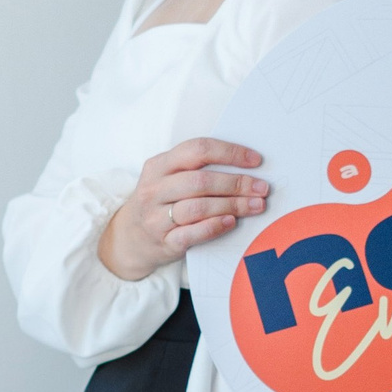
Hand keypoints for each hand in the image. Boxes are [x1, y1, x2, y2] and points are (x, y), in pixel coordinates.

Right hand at [98, 139, 268, 282]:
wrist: (129, 238)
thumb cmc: (160, 203)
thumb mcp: (167, 178)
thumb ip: (196, 169)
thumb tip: (245, 167)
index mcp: (158, 165)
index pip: (197, 150)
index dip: (230, 153)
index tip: (256, 160)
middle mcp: (154, 189)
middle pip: (201, 181)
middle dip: (236, 183)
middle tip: (262, 188)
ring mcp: (156, 217)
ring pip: (198, 207)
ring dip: (232, 205)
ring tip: (256, 206)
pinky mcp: (164, 241)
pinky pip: (192, 233)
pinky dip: (215, 226)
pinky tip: (232, 222)